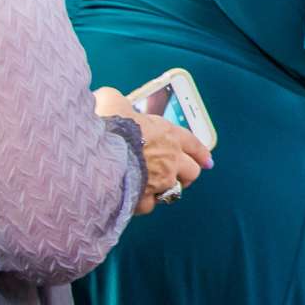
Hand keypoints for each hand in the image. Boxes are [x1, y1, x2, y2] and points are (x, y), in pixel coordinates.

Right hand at [94, 87, 213, 215]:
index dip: (200, 153)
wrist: (98, 153)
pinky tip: (134, 199)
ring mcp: (160, 180)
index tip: (207, 161)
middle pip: (191, 171)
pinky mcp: (144, 197)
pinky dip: (143, 203)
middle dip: (186, 174)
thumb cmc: (109, 125)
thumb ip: (115, 100)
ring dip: (165, 190)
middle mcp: (170, 159)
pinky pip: (149, 205)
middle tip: (179, 176)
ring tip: (155, 189)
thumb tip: (107, 98)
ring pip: (173, 191)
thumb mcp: (112, 101)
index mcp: (168, 134)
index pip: (192, 144)